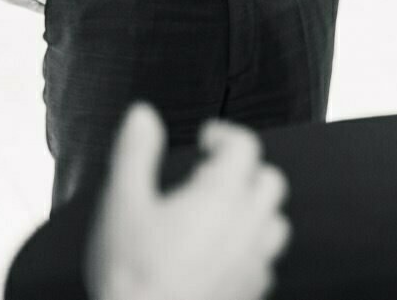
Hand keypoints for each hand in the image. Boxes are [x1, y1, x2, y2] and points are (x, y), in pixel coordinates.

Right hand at [85, 103, 289, 299]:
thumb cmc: (131, 275)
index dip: (227, 135)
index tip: (208, 139)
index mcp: (222, 196)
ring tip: (220, 217)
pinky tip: (222, 260)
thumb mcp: (122, 206)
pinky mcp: (252, 294)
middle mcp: (249, 226)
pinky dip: (250, 253)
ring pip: (275, 224)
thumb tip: (143, 115)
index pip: (246, 147)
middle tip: (210, 178)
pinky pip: (265, 265)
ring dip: (254, 213)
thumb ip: (135, 154)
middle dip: (245, 171)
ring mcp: (255, 264)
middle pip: (269, 182)